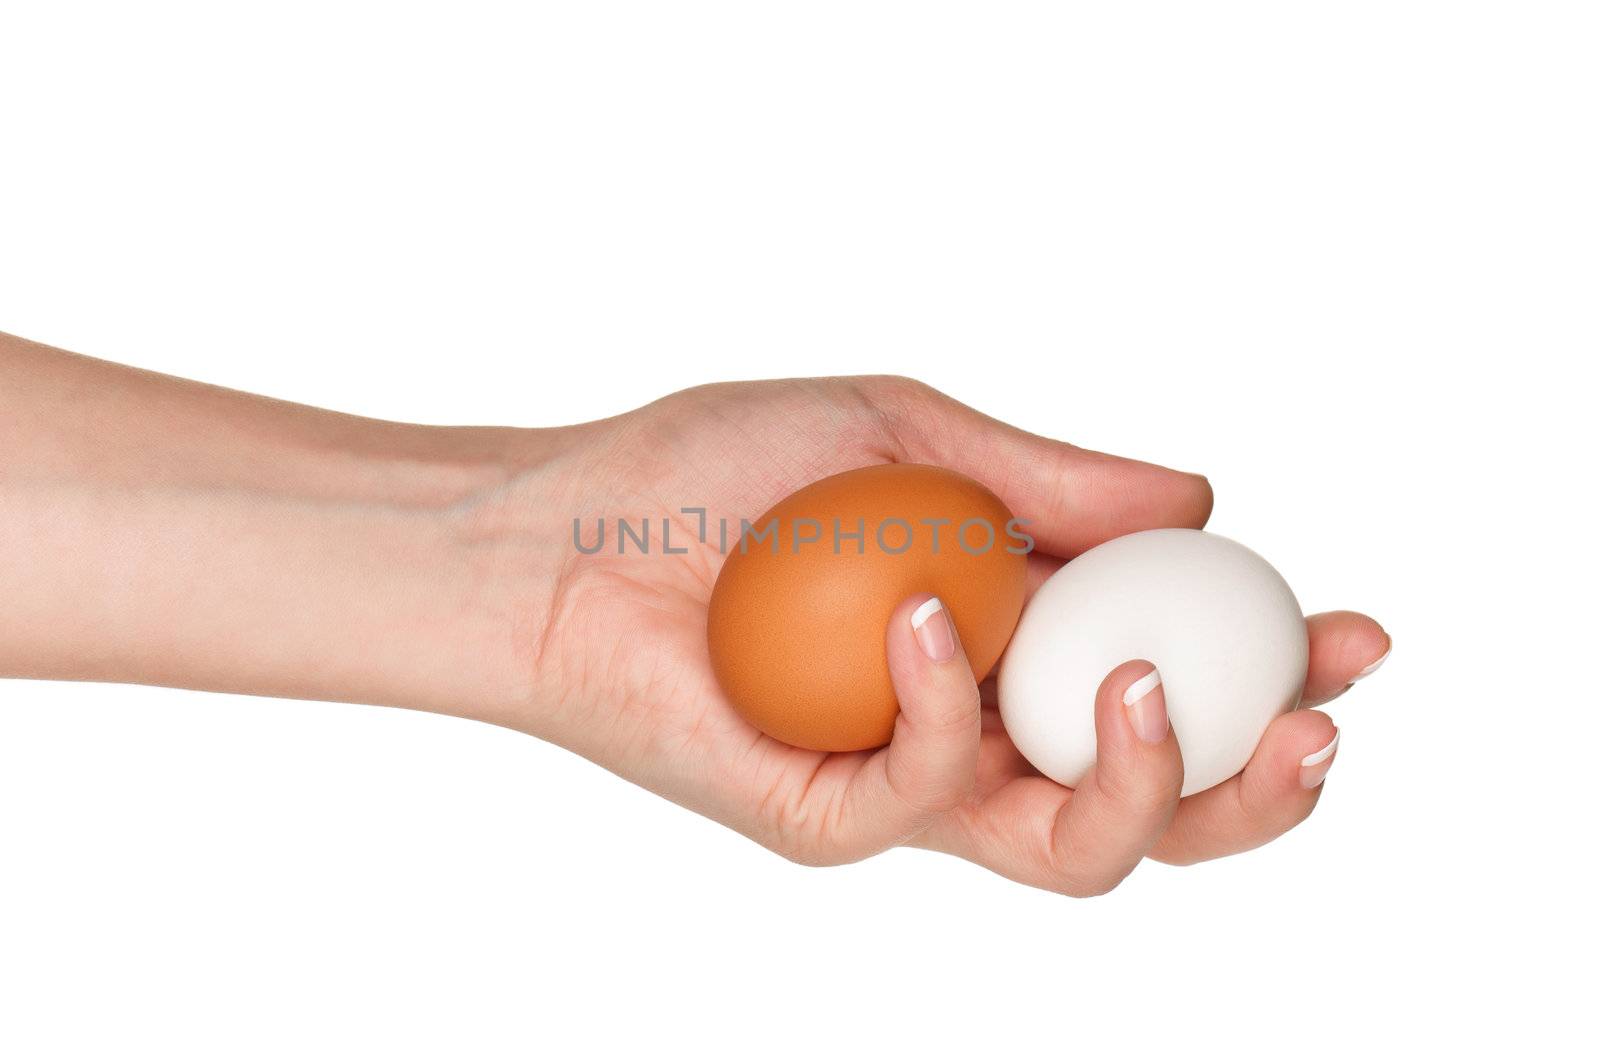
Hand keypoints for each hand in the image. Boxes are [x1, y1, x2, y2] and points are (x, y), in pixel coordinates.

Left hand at [492, 376, 1389, 893]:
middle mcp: (977, 729)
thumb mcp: (907, 432)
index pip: (1170, 680)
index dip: (1274, 674)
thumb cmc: (715, 472)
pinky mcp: (824, 820)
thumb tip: (1201, 499)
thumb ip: (1046, 476)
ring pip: (1070, 853)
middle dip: (1254, 785)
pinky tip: (926, 615)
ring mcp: (904, 786)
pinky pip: (925, 800)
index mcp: (1015, 643)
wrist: (562, 529)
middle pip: (1151, 804)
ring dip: (1142, 784)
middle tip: (1311, 722)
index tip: (1355, 631)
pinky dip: (944, 708)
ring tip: (1147, 686)